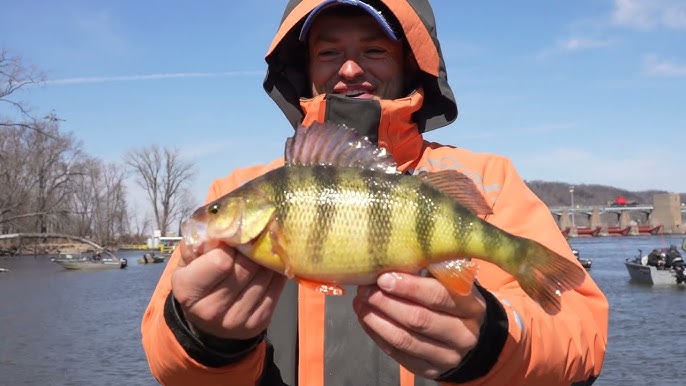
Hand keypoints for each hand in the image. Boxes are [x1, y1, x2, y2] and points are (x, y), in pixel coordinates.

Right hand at [172, 240, 286, 338]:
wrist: (206, 322)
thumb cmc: (197, 280)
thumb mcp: (188, 260)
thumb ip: (200, 241)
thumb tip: (224, 222)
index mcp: (189, 291)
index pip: (221, 260)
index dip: (231, 243)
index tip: (234, 235)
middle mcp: (212, 309)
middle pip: (247, 267)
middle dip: (254, 246)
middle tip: (257, 233)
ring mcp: (238, 319)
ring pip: (266, 275)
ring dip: (268, 256)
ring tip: (265, 245)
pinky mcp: (259, 322)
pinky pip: (277, 287)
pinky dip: (276, 271)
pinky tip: (271, 262)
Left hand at [353, 272, 485, 379]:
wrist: (467, 334)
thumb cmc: (453, 299)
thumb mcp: (452, 282)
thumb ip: (430, 271)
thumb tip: (393, 258)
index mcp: (471, 306)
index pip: (438, 296)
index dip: (408, 287)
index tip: (383, 278)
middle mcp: (464, 334)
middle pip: (418, 319)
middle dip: (386, 302)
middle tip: (365, 289)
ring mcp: (448, 356)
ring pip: (405, 339)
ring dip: (377, 319)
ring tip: (360, 303)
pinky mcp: (431, 370)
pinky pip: (398, 354)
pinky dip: (377, 335)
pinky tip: (366, 318)